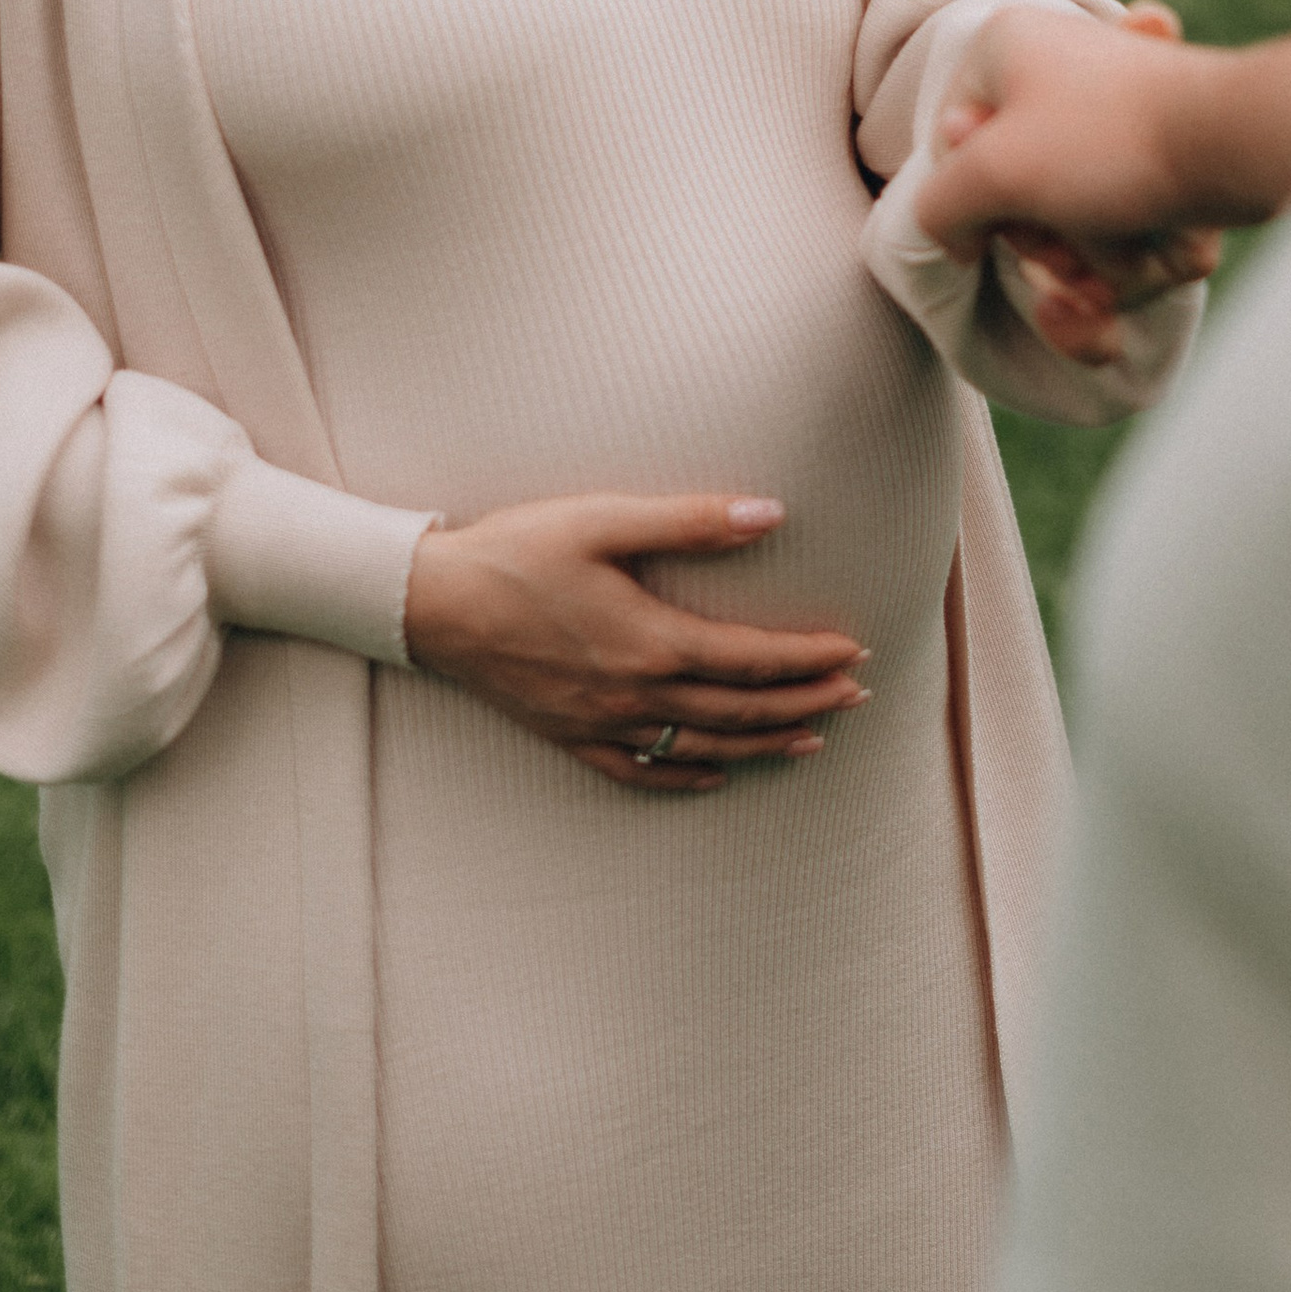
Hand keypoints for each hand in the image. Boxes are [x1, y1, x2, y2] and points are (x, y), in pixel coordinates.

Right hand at [401, 493, 868, 794]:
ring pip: (702, 747)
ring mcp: (602, 723)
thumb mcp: (603, 520)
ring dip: (762, 743)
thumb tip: (770, 514)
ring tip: (811, 738)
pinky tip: (713, 776)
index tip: (855, 652)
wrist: (434, 604)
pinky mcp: (570, 736)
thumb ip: (690, 520)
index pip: (752, 657)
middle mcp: (635, 694)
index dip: (809, 658)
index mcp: (651, 641)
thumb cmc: (517, 551)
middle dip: (805, 702)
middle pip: (739, 709)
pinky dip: (684, 778)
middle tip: (856, 697)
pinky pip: (640, 772)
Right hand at [974, 2, 1228, 367]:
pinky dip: (1139, 263)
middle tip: (1070, 245)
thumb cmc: (1105, 142)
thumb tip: (954, 235)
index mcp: (1009, 49)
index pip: (953, 141)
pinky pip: (1131, 229)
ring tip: (1131, 254)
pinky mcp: (1166, 159)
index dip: (969, 200)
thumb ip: (939, 208)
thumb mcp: (992, 173)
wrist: (1241, 142)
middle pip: (1022, 191)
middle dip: (1048, 244)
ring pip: (1081, 222)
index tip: (995, 225)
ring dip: (1098, 266)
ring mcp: (1118, 118)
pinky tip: (1150, 280)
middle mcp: (1061, 72)